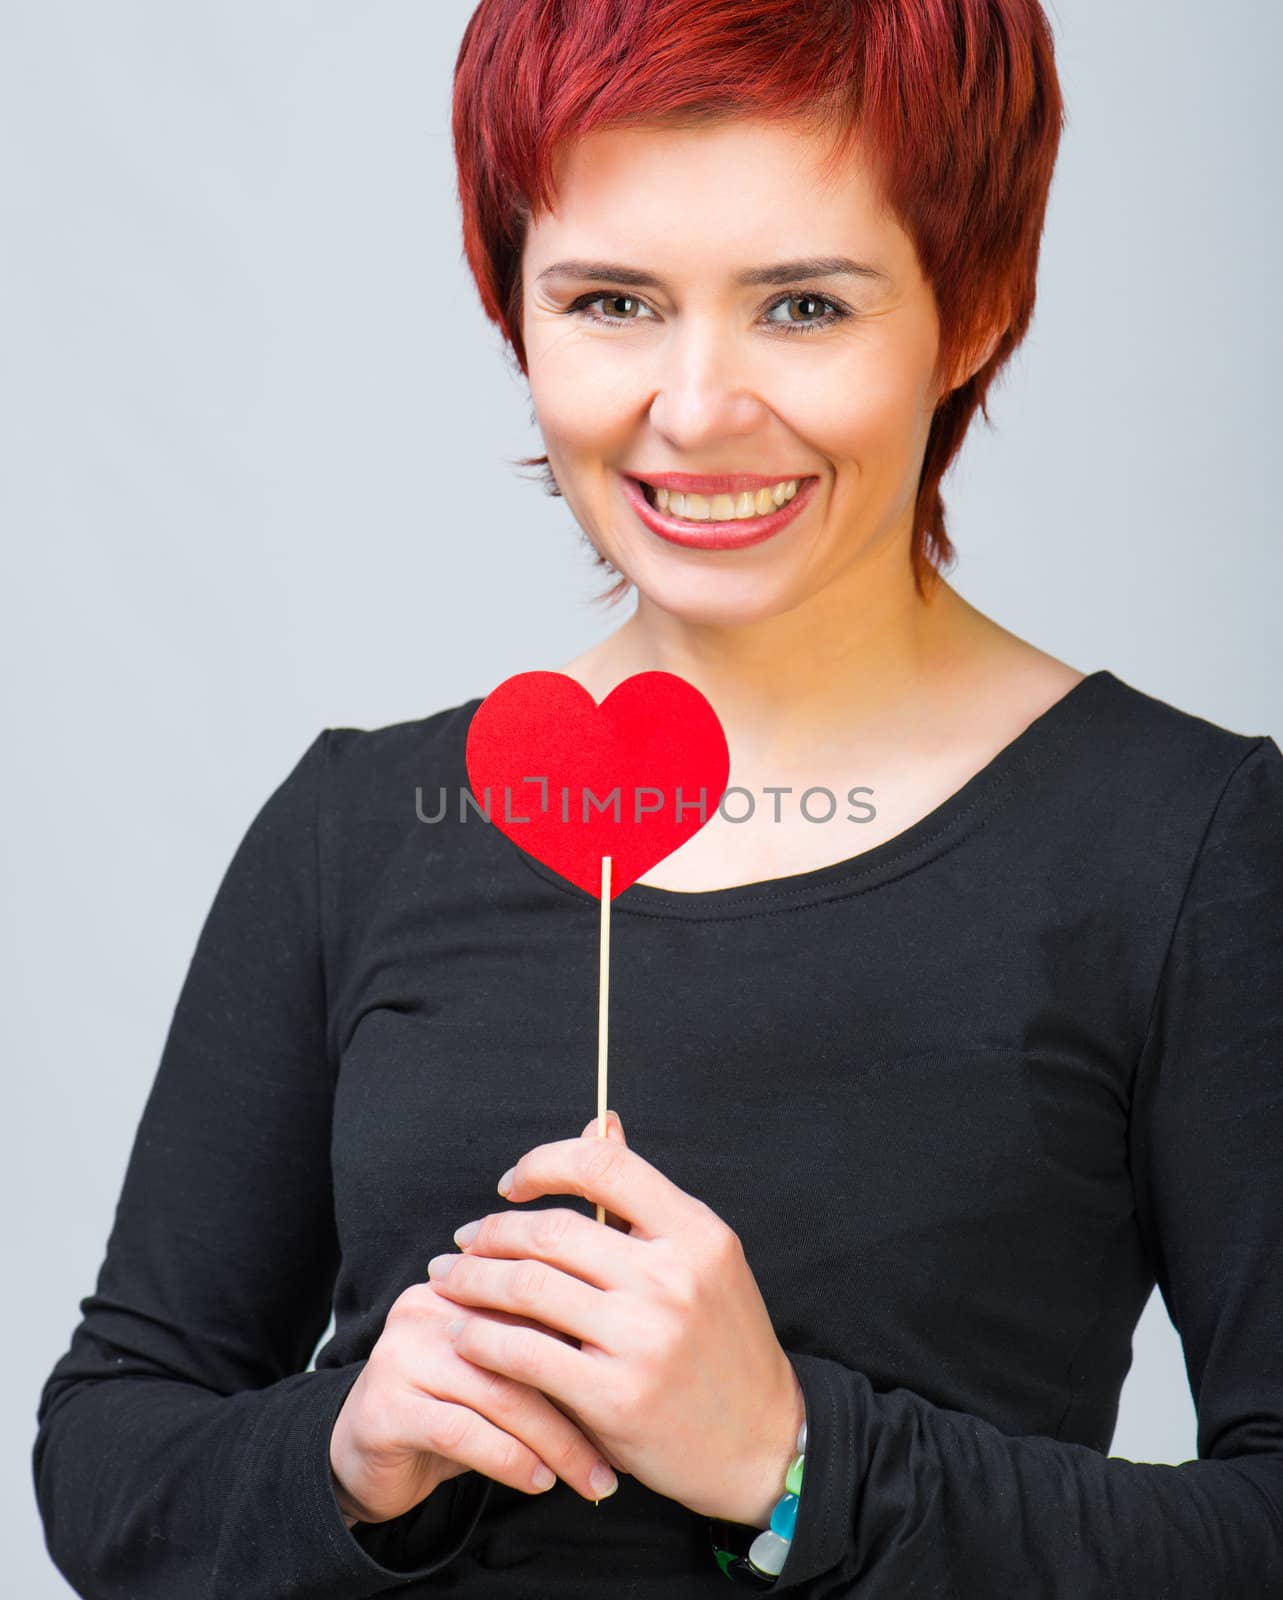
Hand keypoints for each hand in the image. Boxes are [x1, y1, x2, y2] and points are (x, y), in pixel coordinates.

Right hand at [329, 1269, 620, 1528]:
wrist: (363, 1456)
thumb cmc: (452, 1410)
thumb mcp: (503, 1373)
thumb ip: (547, 1350)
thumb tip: (630, 1359)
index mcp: (464, 1282)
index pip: (541, 1299)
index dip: (592, 1347)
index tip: (638, 1391)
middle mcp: (429, 1304)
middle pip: (526, 1345)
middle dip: (581, 1402)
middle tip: (620, 1451)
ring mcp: (402, 1352)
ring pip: (500, 1392)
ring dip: (554, 1443)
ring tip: (588, 1477)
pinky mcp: (384, 1405)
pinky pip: (463, 1432)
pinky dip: (510, 1460)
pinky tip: (539, 1481)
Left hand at [425, 1111, 804, 1525]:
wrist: (761, 1442)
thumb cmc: (721, 1341)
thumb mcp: (700, 1258)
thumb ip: (642, 1198)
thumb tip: (599, 1123)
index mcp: (696, 1233)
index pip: (604, 1166)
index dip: (545, 1163)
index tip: (511, 1184)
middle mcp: (673, 1278)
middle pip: (553, 1230)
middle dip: (492, 1232)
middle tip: (463, 1242)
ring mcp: (644, 1338)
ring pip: (529, 1288)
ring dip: (474, 1281)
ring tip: (450, 1280)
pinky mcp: (615, 1396)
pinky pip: (525, 1354)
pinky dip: (483, 1340)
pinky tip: (467, 1336)